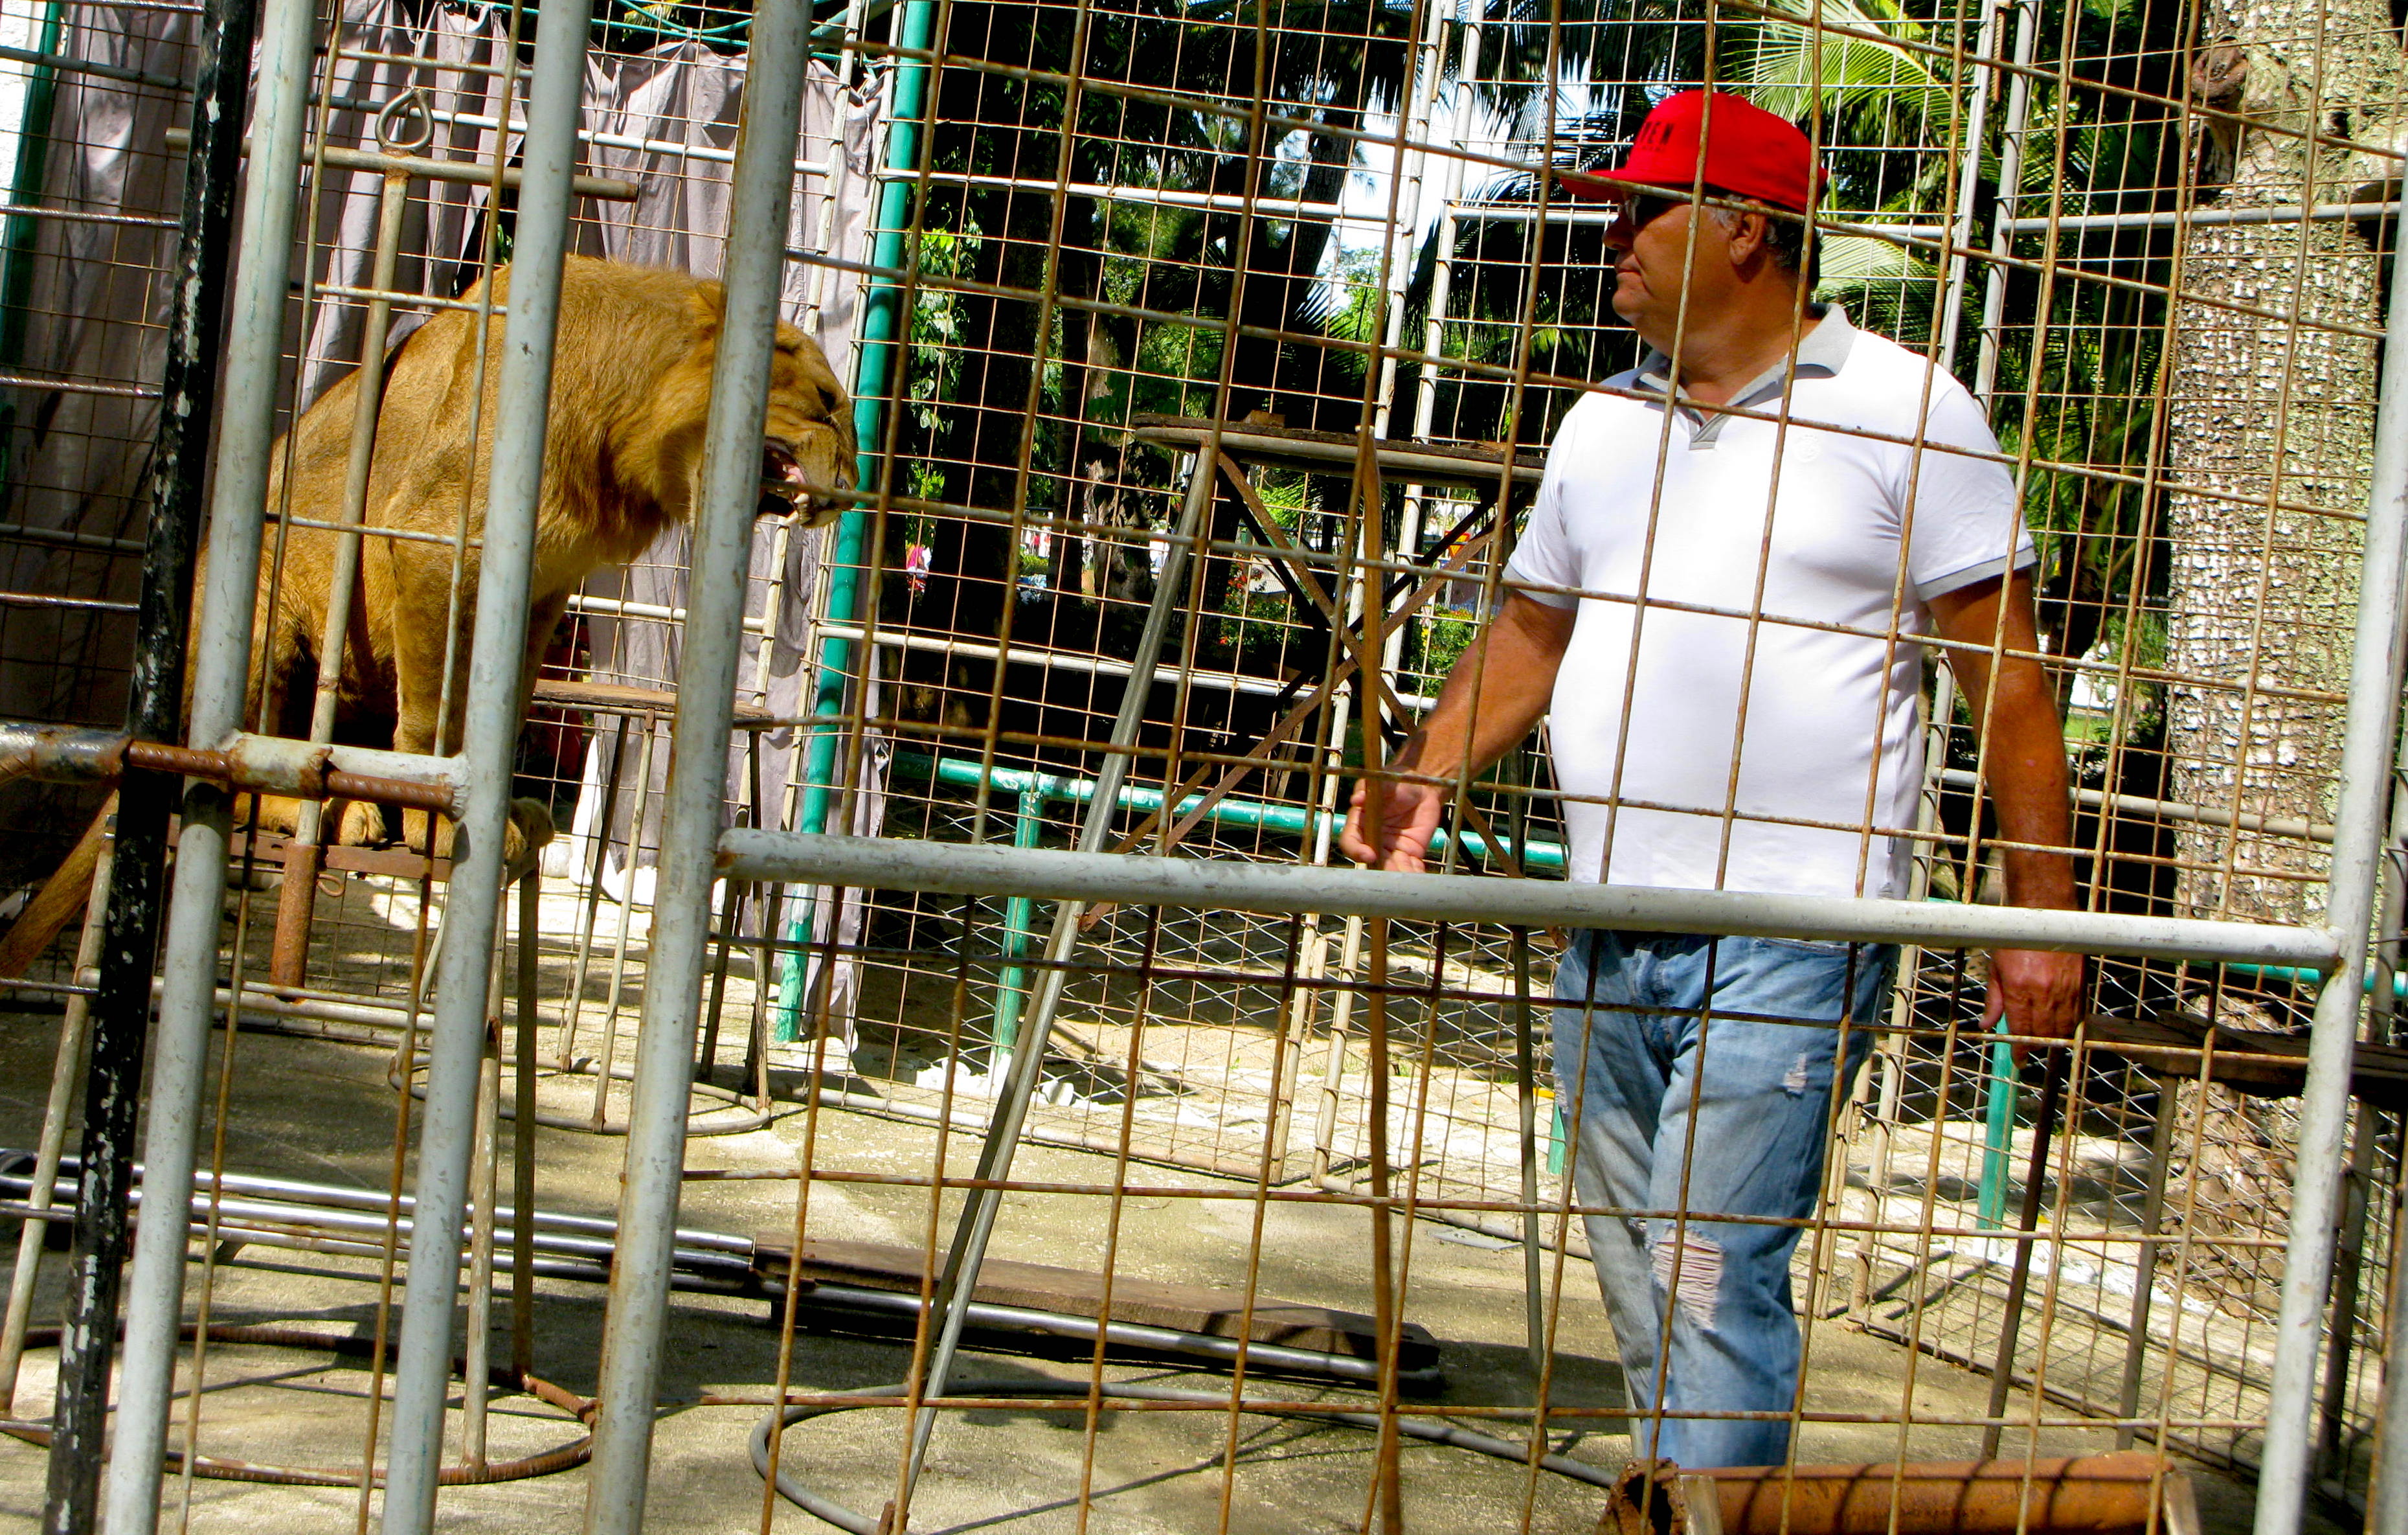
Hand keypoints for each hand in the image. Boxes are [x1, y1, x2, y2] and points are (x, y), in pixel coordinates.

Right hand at [1338, 778, 1444, 871]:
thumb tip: (1357, 799)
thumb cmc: (1399, 781)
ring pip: (1391, 868)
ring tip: (1408, 881)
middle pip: (1371, 861)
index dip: (1356, 850)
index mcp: (1361, 822)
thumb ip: (1371, 788)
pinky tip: (1419, 879)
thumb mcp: (1385, 781)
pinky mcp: (1410, 853)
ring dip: (1398, 876)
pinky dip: (1414, 875)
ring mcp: (1391, 849)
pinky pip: (1410, 867)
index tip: (1369, 855)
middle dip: (1380, 871)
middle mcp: (1373, 839)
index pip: (1351, 841)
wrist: (1424, 787)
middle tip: (1391, 877)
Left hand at [1985, 947, 2084, 1062]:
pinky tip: (2061, 1027)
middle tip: (2028, 1049)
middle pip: (2044, 1034)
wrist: (2044, 913)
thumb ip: (1993, 1000)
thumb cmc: (2015, 939)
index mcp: (2019, 989)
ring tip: (2044, 1040)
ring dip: (2054, 1039)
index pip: (2022, 1030)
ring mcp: (2064, 988)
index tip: (2018, 1060)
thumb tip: (1987, 1025)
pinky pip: (2077, 1015)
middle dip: (2035, 1046)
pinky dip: (2070, 1026)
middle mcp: (2043, 992)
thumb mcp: (1996, 968)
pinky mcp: (2080, 983)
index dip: (2020, 1050)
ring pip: (2063, 1028)